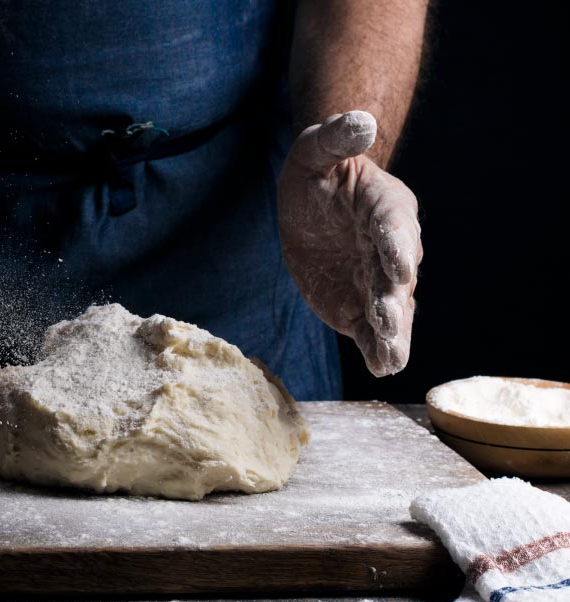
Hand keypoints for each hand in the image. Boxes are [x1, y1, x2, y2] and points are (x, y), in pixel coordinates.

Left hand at [277, 111, 421, 376]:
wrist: (315, 199)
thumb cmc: (319, 169)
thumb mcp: (317, 147)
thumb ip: (336, 137)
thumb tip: (359, 121)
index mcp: (385, 206)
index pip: (394, 226)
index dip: (396, 244)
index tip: (398, 264)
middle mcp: (391, 247)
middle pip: (397, 275)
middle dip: (393, 298)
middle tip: (388, 319)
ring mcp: (376, 279)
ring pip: (391, 308)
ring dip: (392, 332)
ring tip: (392, 357)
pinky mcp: (358, 303)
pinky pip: (370, 328)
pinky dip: (377, 347)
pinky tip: (383, 368)